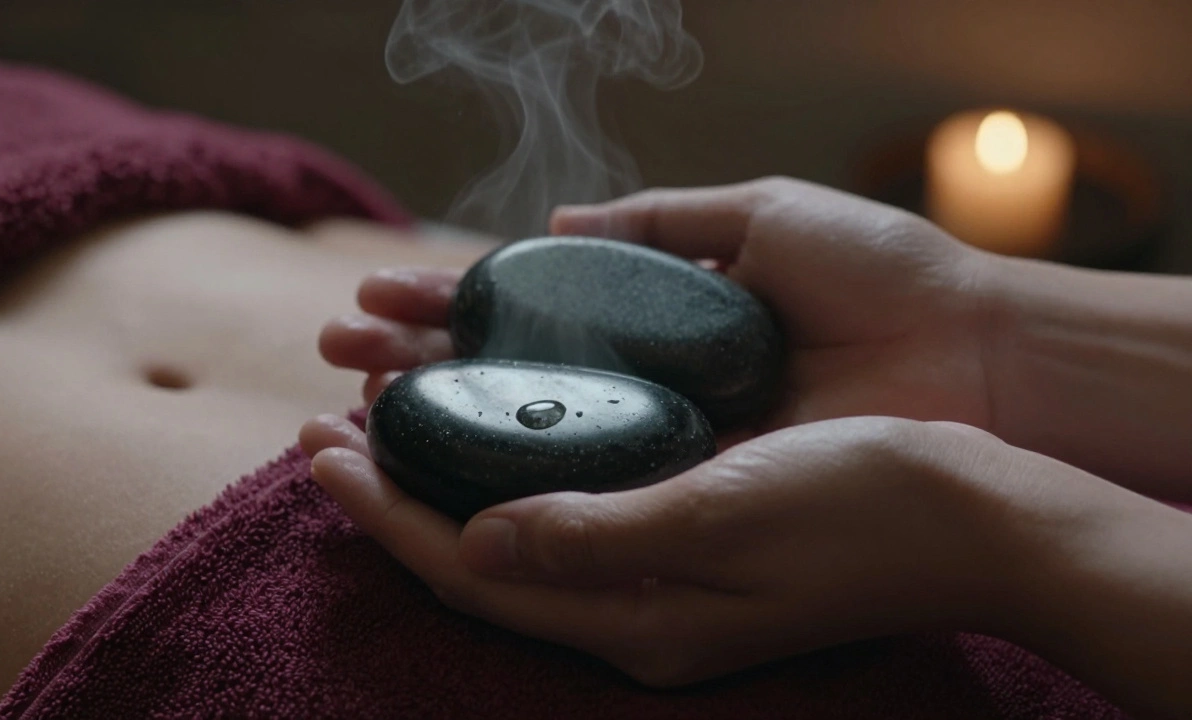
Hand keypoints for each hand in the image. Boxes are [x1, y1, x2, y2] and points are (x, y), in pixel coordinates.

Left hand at [300, 414, 1063, 685]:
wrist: (975, 519)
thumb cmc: (863, 508)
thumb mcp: (723, 516)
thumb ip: (594, 537)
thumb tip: (471, 545)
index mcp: (634, 621)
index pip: (470, 572)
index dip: (386, 512)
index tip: (319, 446)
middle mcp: (634, 618)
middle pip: (478, 564)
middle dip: (396, 497)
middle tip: (325, 426)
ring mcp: (661, 591)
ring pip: (516, 541)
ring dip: (446, 484)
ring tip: (387, 424)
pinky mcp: (687, 554)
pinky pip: (568, 523)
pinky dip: (513, 479)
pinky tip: (498, 436)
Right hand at [318, 177, 1000, 435]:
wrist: (973, 351)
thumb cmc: (876, 275)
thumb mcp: (756, 218)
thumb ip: (654, 221)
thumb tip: (553, 219)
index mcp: (652, 319)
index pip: (523, 315)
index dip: (442, 308)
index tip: (370, 299)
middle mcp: (643, 392)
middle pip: (505, 383)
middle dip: (412, 367)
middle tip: (332, 356)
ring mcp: (664, 452)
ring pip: (528, 445)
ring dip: (435, 427)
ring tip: (351, 411)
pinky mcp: (694, 500)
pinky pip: (590, 498)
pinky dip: (508, 486)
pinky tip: (440, 468)